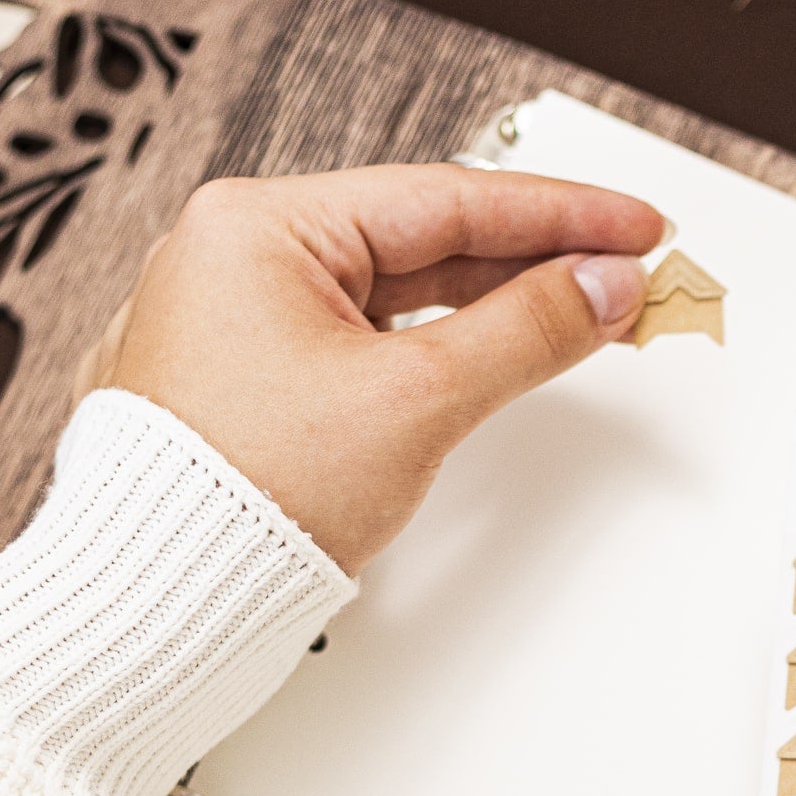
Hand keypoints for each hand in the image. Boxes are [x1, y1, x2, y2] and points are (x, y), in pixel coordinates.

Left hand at [74, 164, 663, 566]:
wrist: (161, 598)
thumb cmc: (245, 497)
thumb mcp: (416, 401)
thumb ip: (525, 331)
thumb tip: (600, 289)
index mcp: (257, 225)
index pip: (446, 197)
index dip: (560, 214)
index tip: (635, 225)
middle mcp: (235, 255)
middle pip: (422, 239)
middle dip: (533, 261)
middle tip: (623, 274)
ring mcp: (237, 319)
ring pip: (395, 294)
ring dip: (490, 306)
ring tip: (576, 315)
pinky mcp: (249, 381)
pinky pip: (362, 340)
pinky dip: (434, 347)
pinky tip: (489, 351)